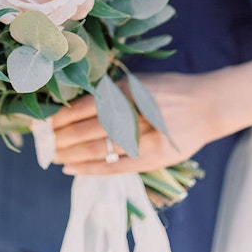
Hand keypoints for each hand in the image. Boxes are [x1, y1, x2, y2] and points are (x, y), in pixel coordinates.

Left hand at [51, 73, 218, 175]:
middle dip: (62, 138)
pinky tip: (71, 169)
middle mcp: (136, 116)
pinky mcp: (153, 160)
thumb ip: (110, 94)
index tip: (44, 122)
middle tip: (43, 142)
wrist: (207, 106)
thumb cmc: (168, 91)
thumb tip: (72, 108)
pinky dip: (90, 169)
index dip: (62, 117)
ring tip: (52, 155)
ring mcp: (145, 140)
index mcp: (130, 92)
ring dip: (71, 154)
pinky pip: (115, 168)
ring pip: (98, 150)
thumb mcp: (138, 82)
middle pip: (89, 130)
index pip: (88, 106)